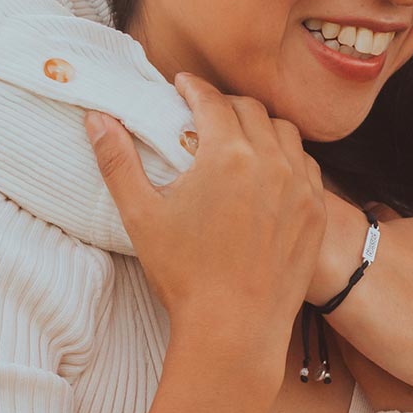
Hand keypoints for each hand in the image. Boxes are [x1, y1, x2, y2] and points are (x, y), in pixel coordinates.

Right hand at [84, 74, 325, 392]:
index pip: (212, 100)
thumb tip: (97, 118)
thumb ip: (118, 161)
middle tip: (206, 112)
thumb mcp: (142, 215)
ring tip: (240, 136)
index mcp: (228, 154)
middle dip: (226, 104)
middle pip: (250, 109)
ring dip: (261, 126)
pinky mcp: (316, 212)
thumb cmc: (184, 275)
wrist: (235, 328)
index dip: (193, 87)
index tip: (182, 85)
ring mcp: (300, 186)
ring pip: (285, 132)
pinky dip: (288, 157)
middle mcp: (271, 161)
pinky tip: (271, 169)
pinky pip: (307, 165)